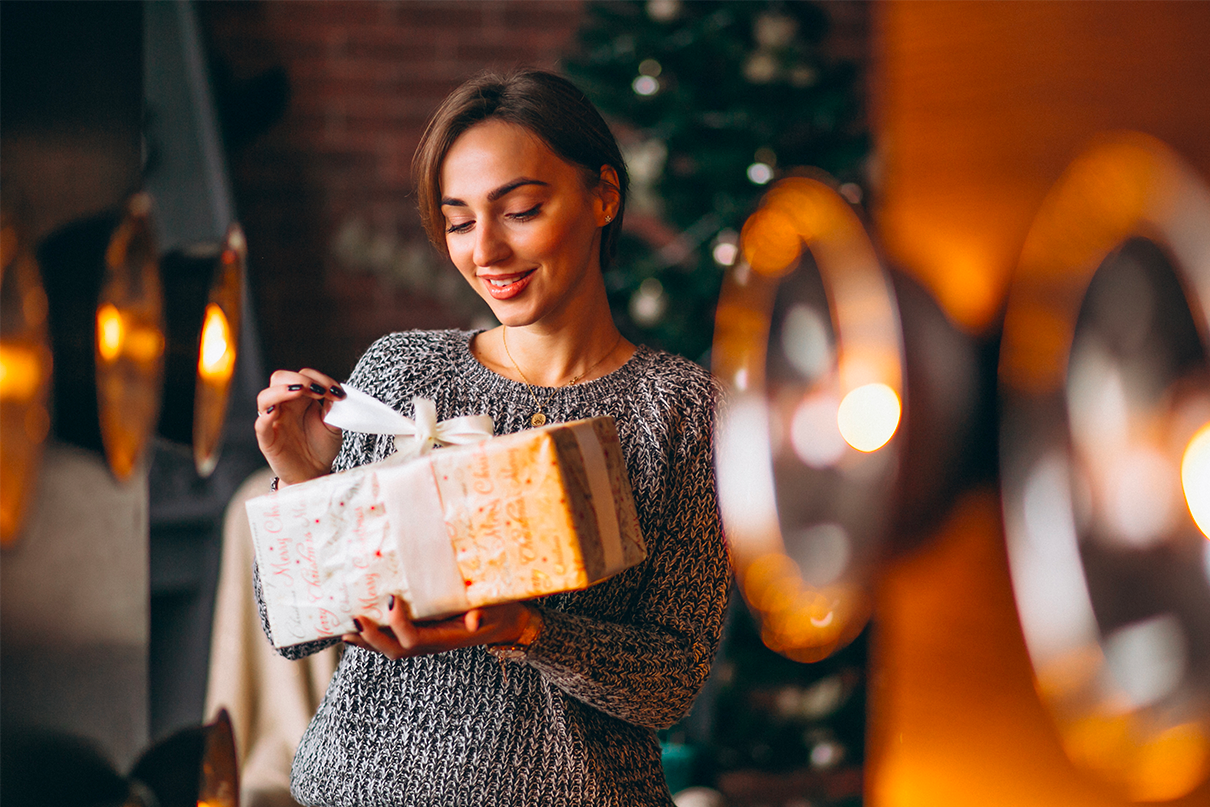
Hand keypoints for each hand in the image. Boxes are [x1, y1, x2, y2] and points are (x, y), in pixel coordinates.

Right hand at [254, 368, 345, 484]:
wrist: (315, 472)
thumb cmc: (321, 447)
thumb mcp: (333, 426)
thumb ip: (333, 410)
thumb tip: (333, 394)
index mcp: (301, 398)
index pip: (303, 376)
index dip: (320, 378)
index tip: (338, 392)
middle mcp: (285, 406)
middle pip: (280, 378)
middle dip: (300, 379)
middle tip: (320, 390)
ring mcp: (274, 421)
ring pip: (265, 397)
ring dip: (282, 390)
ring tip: (300, 391)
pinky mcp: (268, 439)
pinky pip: (261, 425)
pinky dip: (265, 416)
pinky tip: (275, 411)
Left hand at [342, 596, 535, 660]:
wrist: (506, 624)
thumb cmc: (500, 613)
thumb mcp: (496, 610)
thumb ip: (484, 615)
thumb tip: (474, 619)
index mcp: (446, 639)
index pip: (415, 639)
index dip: (399, 624)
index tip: (392, 599)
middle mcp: (431, 645)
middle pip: (395, 650)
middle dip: (372, 637)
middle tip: (355, 617)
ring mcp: (425, 643)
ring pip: (390, 649)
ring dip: (366, 641)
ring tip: (346, 628)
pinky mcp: (422, 637)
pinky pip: (393, 643)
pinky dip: (373, 639)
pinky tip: (356, 631)